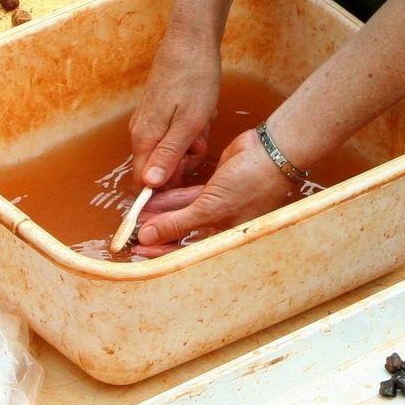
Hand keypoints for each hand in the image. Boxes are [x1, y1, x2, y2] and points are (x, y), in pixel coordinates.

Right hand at [129, 30, 220, 189]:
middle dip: (183, 163)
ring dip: (191, 144)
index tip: (188, 179)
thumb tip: (149, 184)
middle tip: (200, 143)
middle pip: (159, 168)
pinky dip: (191, 130)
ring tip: (203, 122)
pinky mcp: (158, 111)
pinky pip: (174, 134)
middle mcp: (140, 132)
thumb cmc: (195, 80)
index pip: (144, 182)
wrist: (191, 42)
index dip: (166, 189)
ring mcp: (148, 120)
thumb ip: (169, 155)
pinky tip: (201, 114)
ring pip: (169, 150)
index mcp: (145, 138)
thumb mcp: (190, 123)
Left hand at [132, 128, 295, 255]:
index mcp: (225, 239)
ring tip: (138, 211)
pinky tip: (154, 196)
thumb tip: (148, 237)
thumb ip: (178, 222)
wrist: (271, 152)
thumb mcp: (211, 207)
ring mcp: (219, 205)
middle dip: (159, 230)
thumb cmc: (251, 185)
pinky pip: (189, 196)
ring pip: (184, 212)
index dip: (162, 252)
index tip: (139, 250)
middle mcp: (221, 225)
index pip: (188, 252)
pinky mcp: (216, 187)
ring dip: (162, 212)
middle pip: (183, 232)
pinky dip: (173, 197)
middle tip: (133, 230)